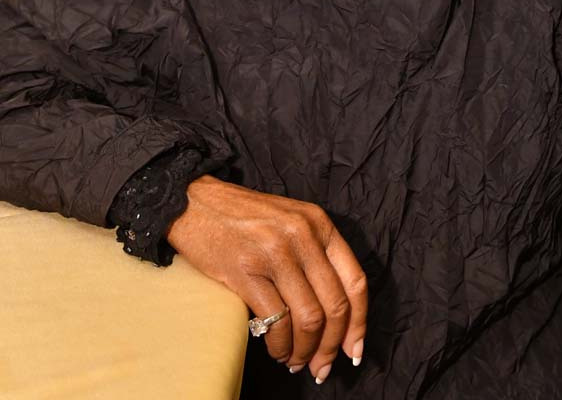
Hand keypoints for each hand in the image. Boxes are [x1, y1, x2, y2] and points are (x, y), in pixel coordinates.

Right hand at [167, 176, 366, 382]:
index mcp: (318, 223)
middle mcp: (302, 235)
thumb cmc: (243, 216)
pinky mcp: (246, 271)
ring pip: (308, 318)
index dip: (359, 322)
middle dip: (331, 346)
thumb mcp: (290, 220)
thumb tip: (333, 313)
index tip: (354, 349)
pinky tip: (277, 351)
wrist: (194, 202)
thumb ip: (315, 254)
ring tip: (296, 362)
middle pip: (334, 305)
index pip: (354, 280)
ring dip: (305, 351)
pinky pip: (276, 321)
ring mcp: (275, 252)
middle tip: (321, 368)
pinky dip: (280, 346)